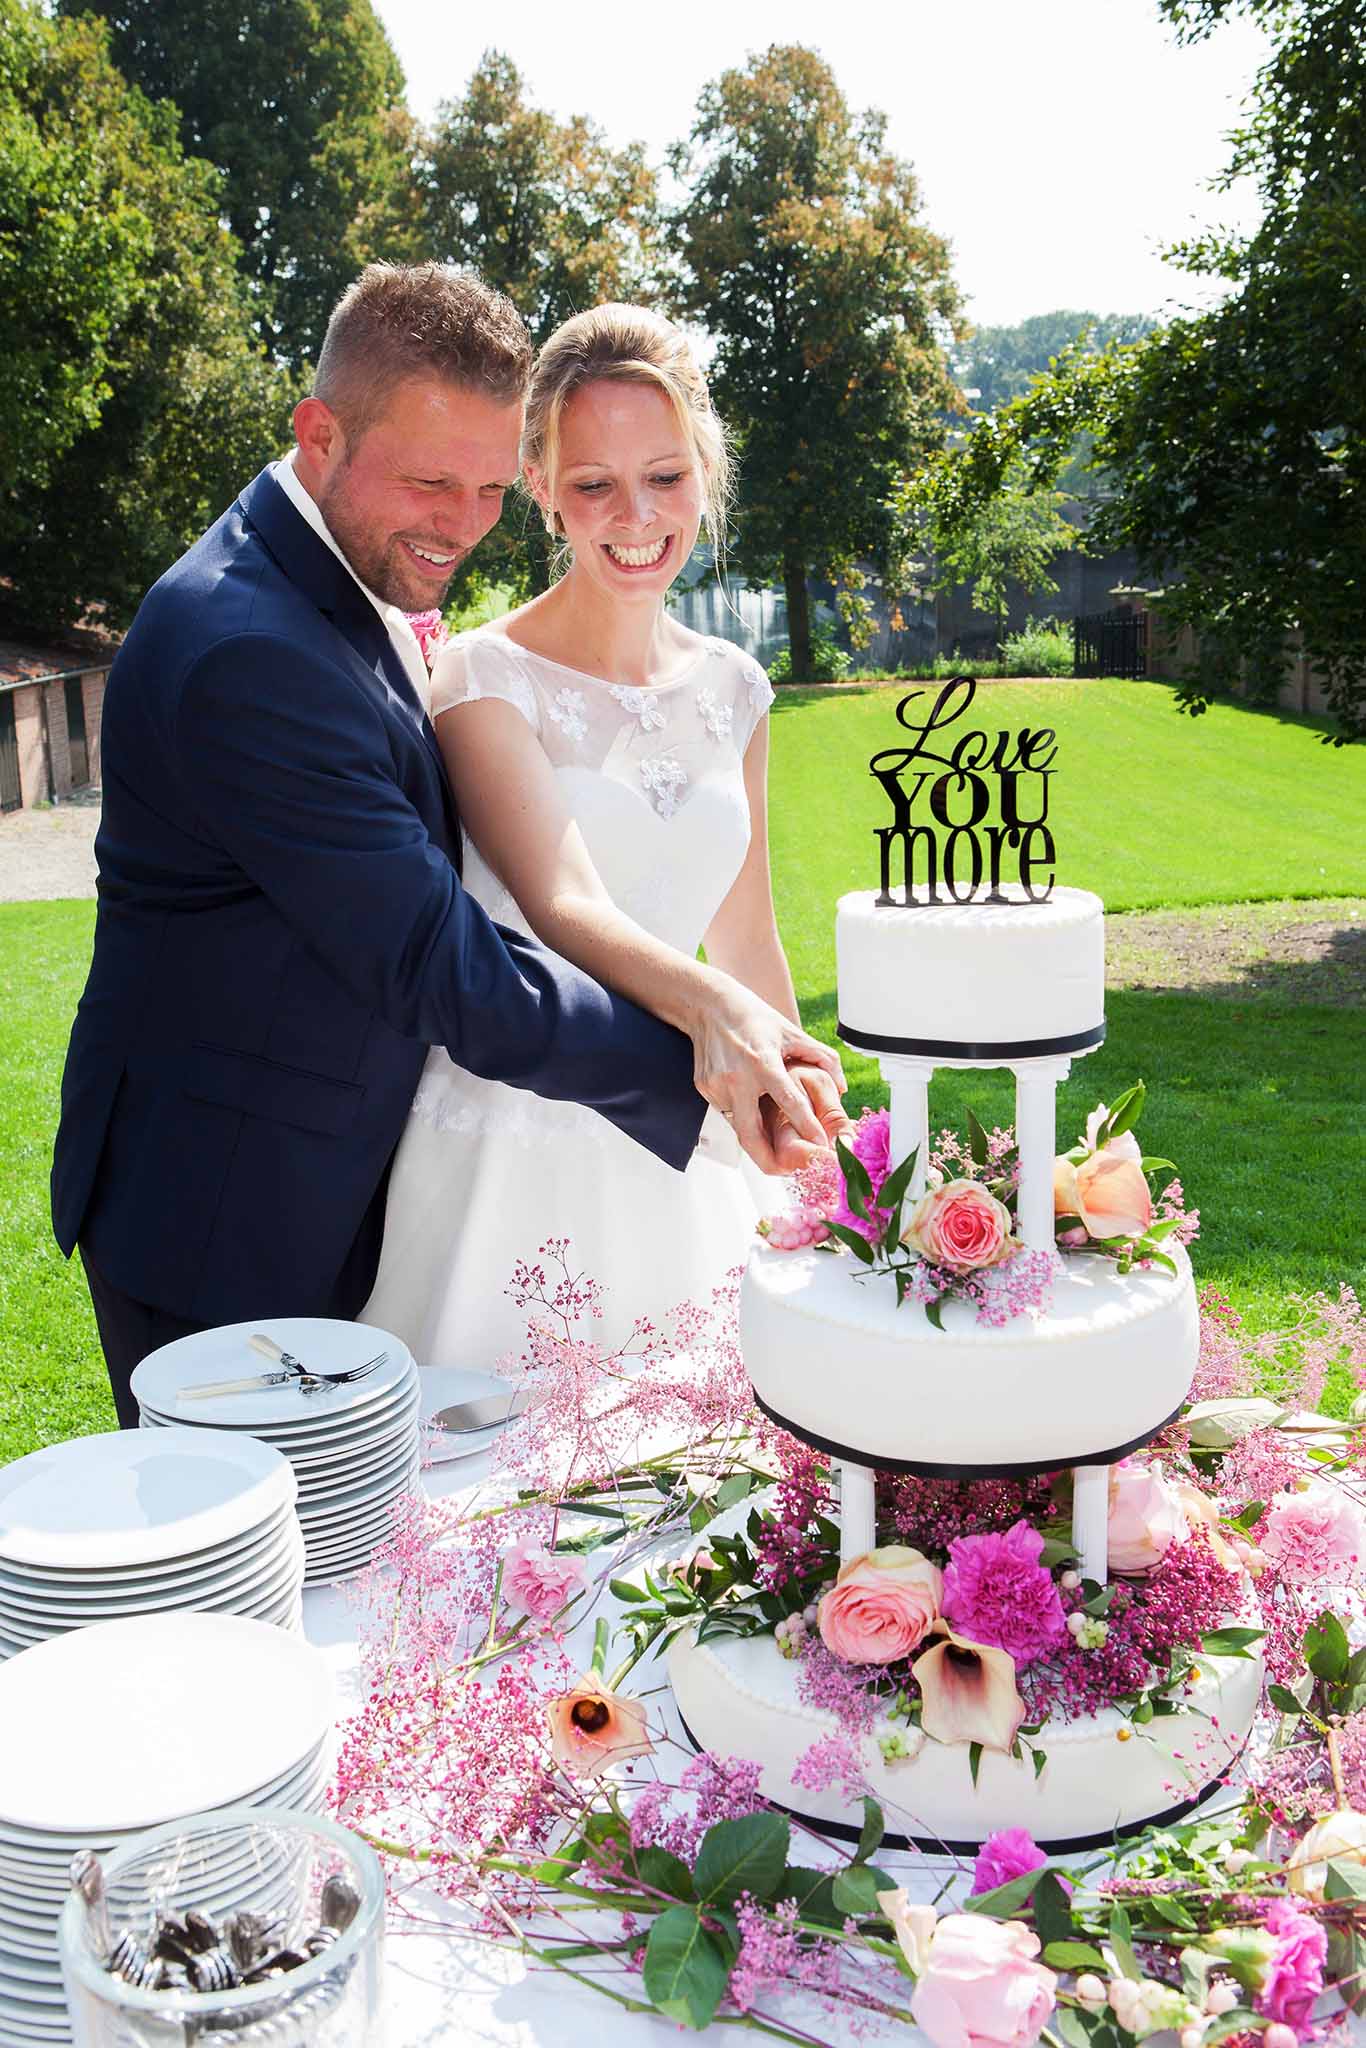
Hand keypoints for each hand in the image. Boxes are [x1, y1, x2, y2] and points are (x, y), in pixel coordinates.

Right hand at [688, 979, 844, 1176]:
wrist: (708, 1005)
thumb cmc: (752, 1017)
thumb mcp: (791, 1032)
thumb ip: (821, 1058)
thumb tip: (842, 1086)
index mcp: (762, 1062)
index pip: (789, 1102)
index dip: (807, 1127)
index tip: (820, 1146)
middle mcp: (737, 1078)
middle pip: (751, 1136)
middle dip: (768, 1161)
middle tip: (785, 1172)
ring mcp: (717, 1086)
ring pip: (739, 1125)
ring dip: (756, 1135)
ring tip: (772, 1140)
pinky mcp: (705, 1089)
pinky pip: (727, 1112)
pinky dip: (742, 1115)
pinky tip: (750, 1104)